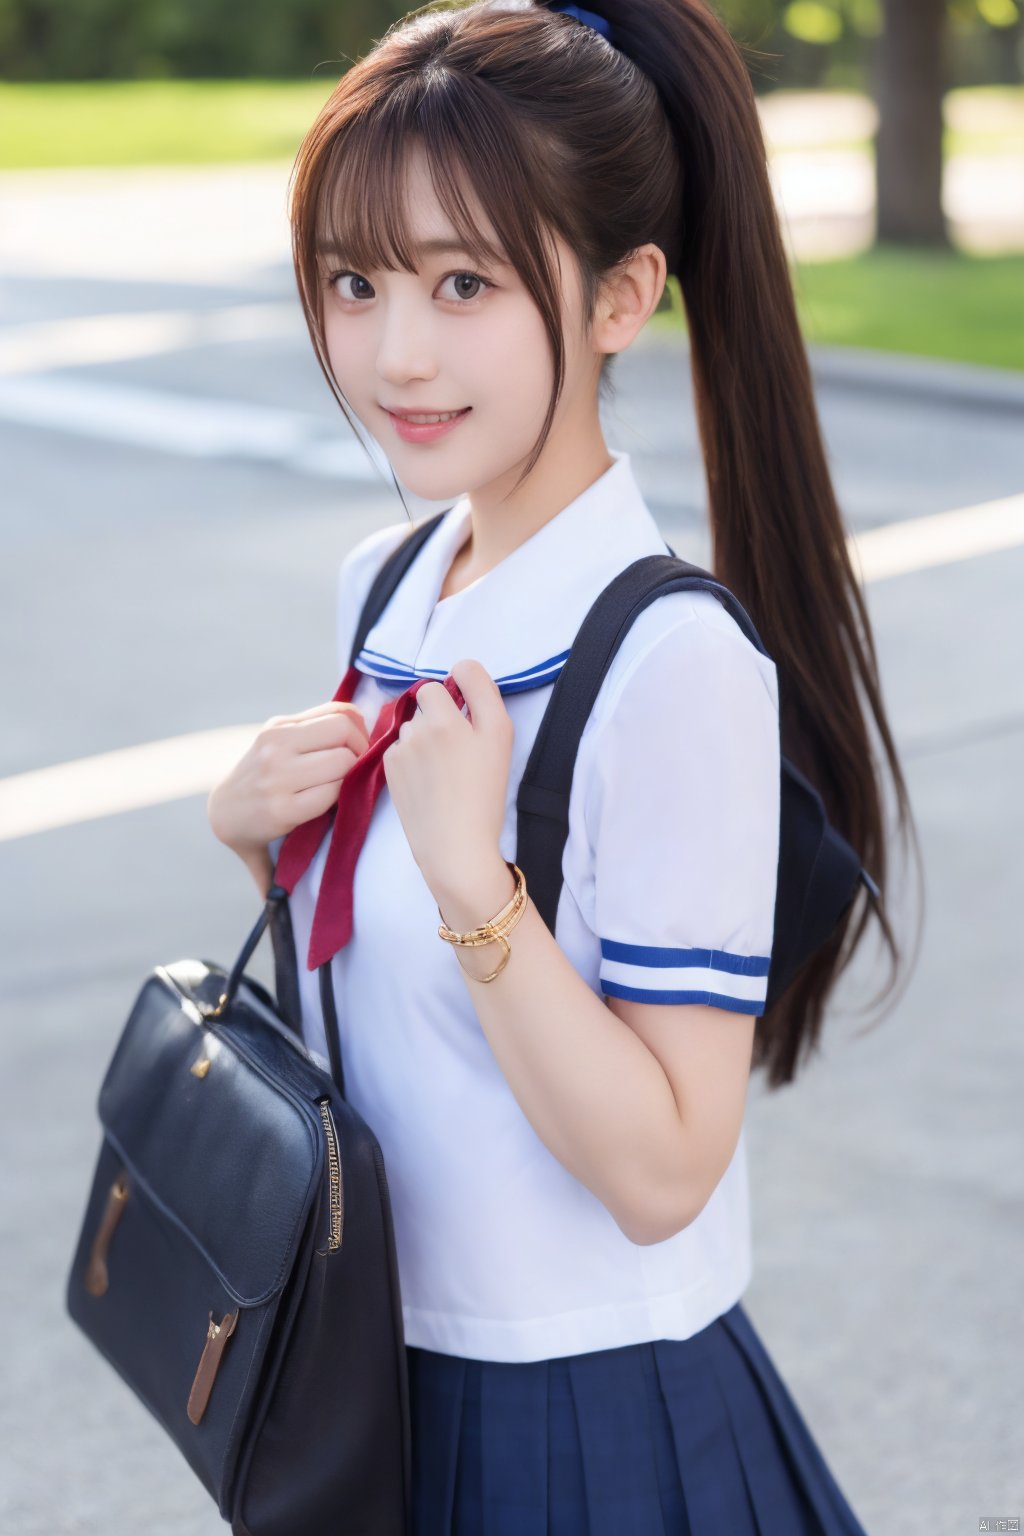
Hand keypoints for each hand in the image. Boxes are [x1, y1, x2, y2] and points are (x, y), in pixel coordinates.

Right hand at [207, 699, 369, 858]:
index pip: (340, 713)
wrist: (225, 814)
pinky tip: (329, 805)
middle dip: (360, 753)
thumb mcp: (280, 742)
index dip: (360, 732)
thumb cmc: (263, 777)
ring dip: (351, 777)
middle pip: (344, 733)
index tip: (357, 750)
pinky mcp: (283, 809)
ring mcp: (277, 776)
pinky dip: (339, 798)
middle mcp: (275, 745)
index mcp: (279, 726)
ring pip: (343, 762)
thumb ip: (316, 727)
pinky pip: (332, 793)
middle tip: (354, 771)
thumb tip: (362, 719)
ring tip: (341, 787)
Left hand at [381, 658, 513, 901]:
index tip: (467, 707)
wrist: (455, 848)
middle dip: (439, 714)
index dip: (462, 687)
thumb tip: (460, 669)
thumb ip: (483, 695)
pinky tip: (425, 783)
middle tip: (458, 749)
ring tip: (442, 772)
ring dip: (424, 737)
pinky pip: (399, 747)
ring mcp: (406, 746)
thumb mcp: (501, 740)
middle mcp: (431, 726)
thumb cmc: (485, 798)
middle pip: (428, 699)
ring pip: (412, 725)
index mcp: (461, 719)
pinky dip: (410, 758)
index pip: (456, 674)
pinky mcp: (390, 766)